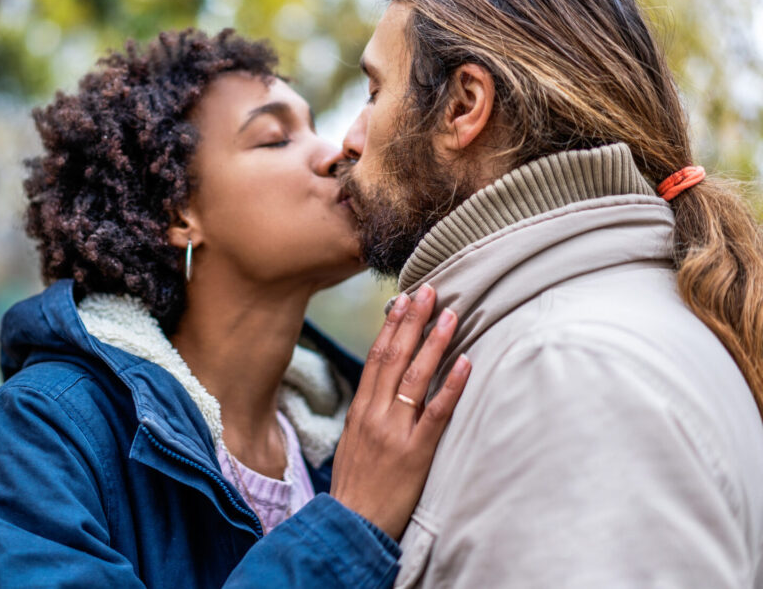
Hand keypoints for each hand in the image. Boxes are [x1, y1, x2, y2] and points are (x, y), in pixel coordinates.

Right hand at [330, 285, 469, 539]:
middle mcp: (375, 414)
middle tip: (430, 291)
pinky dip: (452, 385)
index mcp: (360, 410)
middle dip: (414, 321)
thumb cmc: (355, 486)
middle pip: (395, 357)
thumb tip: (385, 387)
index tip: (404, 300)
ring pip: (416, 377)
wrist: (351, 525)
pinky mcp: (415, 453)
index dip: (391, 326)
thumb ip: (368, 413)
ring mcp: (395, 432)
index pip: (376, 357)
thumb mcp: (353, 442)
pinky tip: (465, 363)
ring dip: (435, 343)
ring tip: (451, 315)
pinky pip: (436, 413)